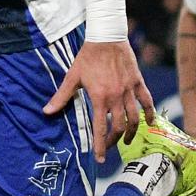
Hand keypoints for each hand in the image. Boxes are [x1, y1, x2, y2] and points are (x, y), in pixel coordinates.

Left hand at [42, 40, 154, 161]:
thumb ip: (61, 96)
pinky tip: (149, 123)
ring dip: (131, 132)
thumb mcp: (72, 77)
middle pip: (119, 127)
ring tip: (127, 140)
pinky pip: (147, 101)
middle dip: (115, 141)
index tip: (101, 159)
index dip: (101, 146)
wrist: (106, 36)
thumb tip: (46, 112)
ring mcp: (129, 90)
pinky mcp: (138, 82)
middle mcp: (116, 97)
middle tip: (110, 147)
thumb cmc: (87, 57)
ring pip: (134, 117)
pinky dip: (149, 113)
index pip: (101, 128)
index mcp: (99, 98)